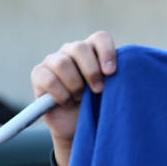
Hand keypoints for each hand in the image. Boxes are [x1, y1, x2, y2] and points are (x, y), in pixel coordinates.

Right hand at [29, 31, 116, 165]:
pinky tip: (67, 102)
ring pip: (62, 63)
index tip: (111, 73)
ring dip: (75, 84)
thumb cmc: (99, 106)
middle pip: (80, 48)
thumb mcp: (111, 91)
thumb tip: (128, 72)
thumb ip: (117, 77)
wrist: (79, 127)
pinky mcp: (39, 74)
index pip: (100, 38)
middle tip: (98, 91)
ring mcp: (53, 60)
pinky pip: (48, 78)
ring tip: (80, 98)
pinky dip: (60, 93)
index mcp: (93, 49)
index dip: (106, 52)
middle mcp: (72, 51)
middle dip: (91, 72)